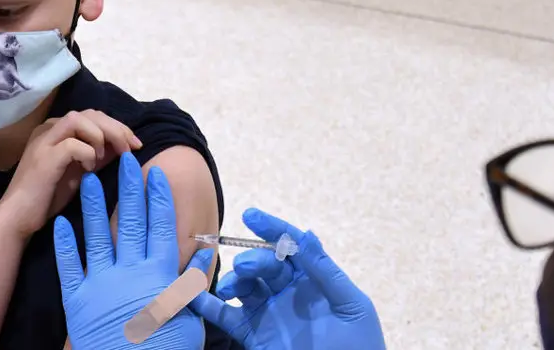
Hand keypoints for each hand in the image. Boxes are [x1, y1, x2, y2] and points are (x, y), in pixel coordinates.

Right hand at [0, 110, 140, 237]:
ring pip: (79, 119)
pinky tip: (88, 170)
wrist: (19, 218)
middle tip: (131, 148)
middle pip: (90, 114)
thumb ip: (99, 155)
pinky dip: (88, 154)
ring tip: (106, 157)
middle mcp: (48, 129)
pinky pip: (73, 144)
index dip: (117, 126)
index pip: (93, 116)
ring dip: (101, 136)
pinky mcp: (43, 157)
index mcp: (56, 130)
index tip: (135, 144)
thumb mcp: (81, 170)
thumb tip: (124, 145)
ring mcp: (43, 141)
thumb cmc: (49, 197)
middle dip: (116, 128)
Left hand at [54, 153, 208, 349]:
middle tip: (126, 160)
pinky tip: (62, 222)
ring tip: (88, 179)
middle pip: (131, 222)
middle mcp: (131, 272)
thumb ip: (193, 283)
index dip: (158, 199)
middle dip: (129, 189)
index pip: (160, 227)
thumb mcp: (190, 319)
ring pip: (98, 236)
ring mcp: (102, 284)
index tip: (156, 174)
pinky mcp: (78, 301)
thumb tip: (205, 252)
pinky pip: (70, 266)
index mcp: (159, 275)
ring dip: (94, 206)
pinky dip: (65, 244)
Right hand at [187, 209, 385, 349]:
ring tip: (230, 288)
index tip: (251, 216)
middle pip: (264, 264)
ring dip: (234, 280)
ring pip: (244, 287)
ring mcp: (270, 313)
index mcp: (314, 279)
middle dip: (253, 259)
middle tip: (246, 267)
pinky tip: (193, 296)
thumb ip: (325, 272)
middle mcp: (288, 292)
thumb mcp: (350, 305)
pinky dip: (208, 306)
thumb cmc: (360, 345)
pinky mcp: (254, 335)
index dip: (272, 228)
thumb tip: (307, 235)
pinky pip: (228, 317)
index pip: (290, 246)